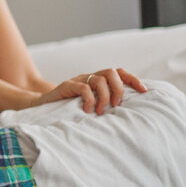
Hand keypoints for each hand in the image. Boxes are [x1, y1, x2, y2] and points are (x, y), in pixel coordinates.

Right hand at [29, 67, 145, 114]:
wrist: (41, 107)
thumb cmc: (68, 109)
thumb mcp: (91, 106)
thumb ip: (104, 104)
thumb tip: (128, 113)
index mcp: (97, 81)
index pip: (119, 72)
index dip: (133, 79)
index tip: (144, 91)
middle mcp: (89, 77)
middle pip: (112, 72)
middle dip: (119, 89)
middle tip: (116, 106)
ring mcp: (77, 80)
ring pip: (99, 79)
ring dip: (105, 97)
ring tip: (101, 111)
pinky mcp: (66, 86)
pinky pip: (83, 88)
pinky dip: (90, 99)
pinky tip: (88, 110)